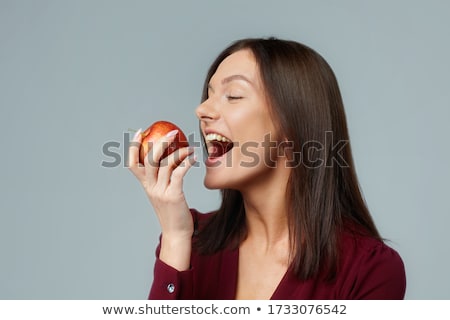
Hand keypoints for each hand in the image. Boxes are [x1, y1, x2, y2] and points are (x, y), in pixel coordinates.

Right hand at [128, 128, 195, 269]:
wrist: (176, 233)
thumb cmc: (172, 212)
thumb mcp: (162, 194)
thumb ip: (163, 178)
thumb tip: (172, 159)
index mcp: (146, 186)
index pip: (133, 163)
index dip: (133, 147)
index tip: (141, 132)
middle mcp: (151, 187)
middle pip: (149, 159)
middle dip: (160, 142)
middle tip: (172, 133)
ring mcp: (161, 191)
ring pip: (166, 164)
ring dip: (180, 152)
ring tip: (190, 148)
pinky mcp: (174, 195)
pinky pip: (179, 173)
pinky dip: (187, 162)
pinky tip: (194, 158)